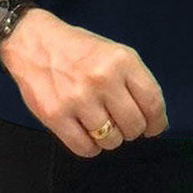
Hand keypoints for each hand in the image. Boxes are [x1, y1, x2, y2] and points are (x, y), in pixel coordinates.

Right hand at [0, 9, 169, 157]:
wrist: (35, 43)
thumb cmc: (80, 49)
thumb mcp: (114, 52)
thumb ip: (134, 81)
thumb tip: (153, 119)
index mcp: (122, 60)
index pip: (152, 102)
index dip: (157, 121)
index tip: (154, 127)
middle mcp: (103, 79)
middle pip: (134, 126)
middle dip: (132, 130)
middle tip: (122, 122)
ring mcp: (78, 99)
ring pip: (111, 140)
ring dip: (110, 138)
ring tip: (100, 123)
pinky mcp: (56, 116)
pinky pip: (85, 149)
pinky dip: (90, 147)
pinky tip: (86, 131)